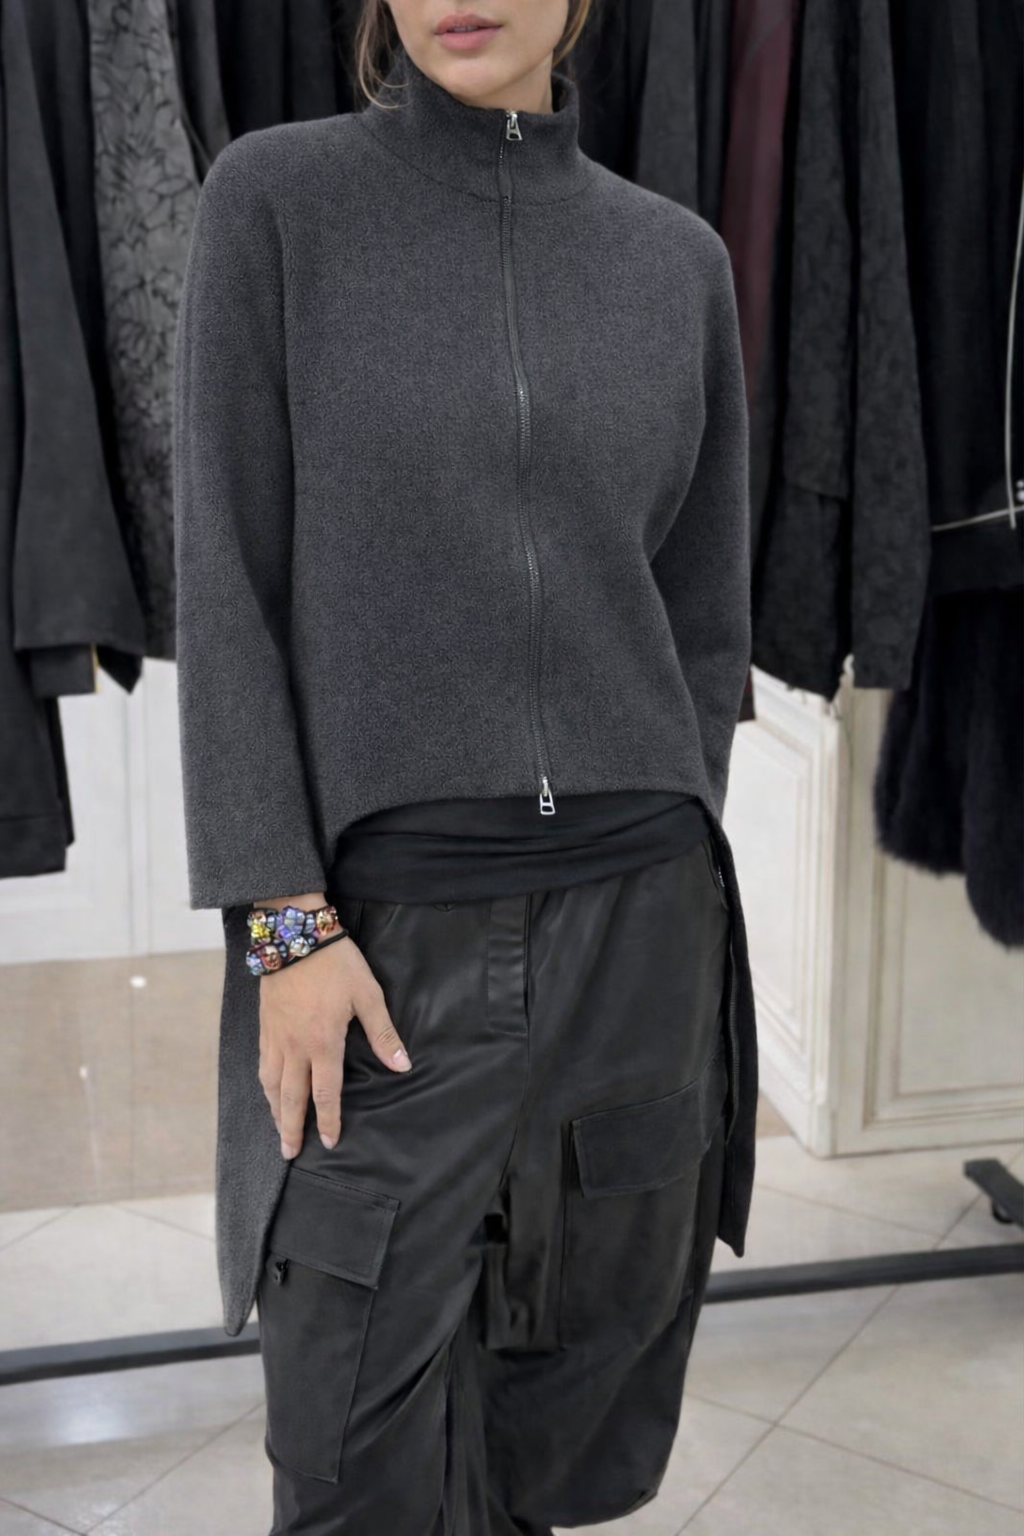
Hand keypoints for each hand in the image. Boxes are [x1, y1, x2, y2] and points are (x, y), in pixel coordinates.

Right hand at [257, 930, 411, 1158]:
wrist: (295, 934)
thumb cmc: (336, 963)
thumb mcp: (367, 995)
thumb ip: (383, 1033)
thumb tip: (402, 1065)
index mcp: (323, 1043)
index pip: (325, 1093)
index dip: (329, 1120)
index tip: (331, 1141)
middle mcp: (295, 1047)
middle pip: (291, 1098)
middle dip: (292, 1128)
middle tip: (290, 1153)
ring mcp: (275, 1037)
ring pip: (271, 1084)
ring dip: (275, 1111)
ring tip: (279, 1130)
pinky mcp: (265, 1026)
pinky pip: (262, 1064)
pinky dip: (265, 1085)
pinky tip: (268, 1091)